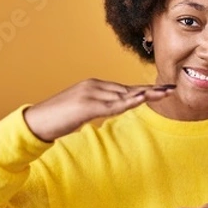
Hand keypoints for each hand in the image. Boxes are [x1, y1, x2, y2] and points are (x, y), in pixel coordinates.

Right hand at [23, 79, 175, 141]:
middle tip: (171, 89)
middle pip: (129, 88)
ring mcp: (91, 94)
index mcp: (95, 86)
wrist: (35, 121)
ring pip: (123, 95)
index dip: (145, 89)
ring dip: (145, 94)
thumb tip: (114, 108)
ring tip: (164, 93)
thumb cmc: (58, 119)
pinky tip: (141, 99)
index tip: (163, 90)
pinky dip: (128, 102)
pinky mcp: (86, 105)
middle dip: (151, 90)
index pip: (125, 88)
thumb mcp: (83, 111)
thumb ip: (99, 107)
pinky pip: (112, 105)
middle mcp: (95, 86)